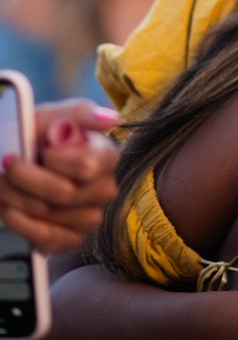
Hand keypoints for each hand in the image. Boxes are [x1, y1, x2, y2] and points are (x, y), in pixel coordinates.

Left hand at [0, 99, 119, 252]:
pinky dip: (20, 223)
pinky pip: (45, 238)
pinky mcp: (72, 239)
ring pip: (49, 214)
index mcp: (107, 156)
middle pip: (63, 193)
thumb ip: (83, 114)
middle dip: (25, 180)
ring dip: (16, 199)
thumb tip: (112, 119)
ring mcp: (90, 216)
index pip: (86, 166)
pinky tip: (9, 208)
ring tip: (2, 185)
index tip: (38, 150)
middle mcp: (105, 189)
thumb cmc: (41, 137)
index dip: (54, 160)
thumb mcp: (57, 116)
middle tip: (6, 165)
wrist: (23, 162)